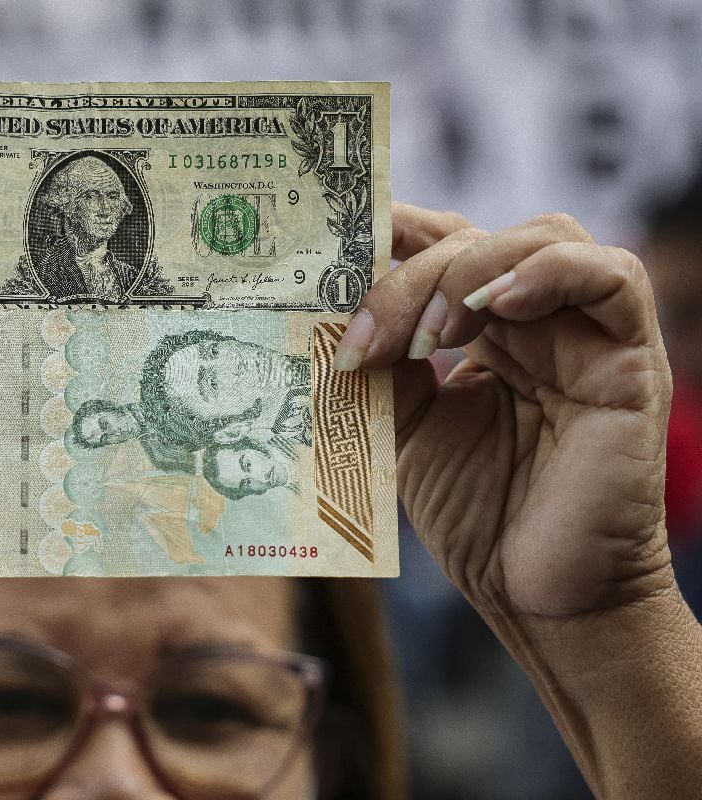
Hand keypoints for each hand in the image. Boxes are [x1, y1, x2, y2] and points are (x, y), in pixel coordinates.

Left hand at [342, 205, 673, 618]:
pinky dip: (548, 273)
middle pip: (475, 239)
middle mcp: (536, 321)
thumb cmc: (476, 518)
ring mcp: (586, 335)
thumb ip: (384, 362)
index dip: (392, 231)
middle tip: (363, 337)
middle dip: (408, 275)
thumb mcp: (406, 427)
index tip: (329, 242)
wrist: (535, 596)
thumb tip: (336, 308)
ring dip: (465, 273)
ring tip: (424, 340)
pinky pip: (612, 275)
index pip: (442, 246)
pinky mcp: (631, 361)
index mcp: (483, 331)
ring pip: (539, 238)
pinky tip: (495, 307)